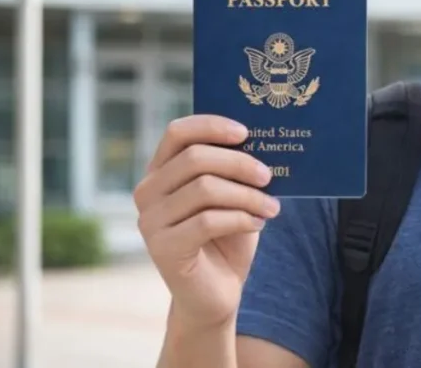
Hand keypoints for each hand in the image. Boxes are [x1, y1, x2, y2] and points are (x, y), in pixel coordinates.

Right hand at [134, 115, 280, 328]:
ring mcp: (150, 221)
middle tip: (269, 176)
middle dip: (239, 163)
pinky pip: (207, 221)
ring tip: (272, 206)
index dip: (211, 126)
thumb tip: (263, 141)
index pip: (177, 133)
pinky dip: (240, 218)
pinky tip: (257, 224)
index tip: (245, 132)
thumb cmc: (227, 238)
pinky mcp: (162, 248)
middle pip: (195, 158)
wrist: (216, 294)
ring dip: (247, 195)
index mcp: (161, 171)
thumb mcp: (232, 196)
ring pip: (204, 189)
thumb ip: (234, 170)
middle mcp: (147, 192)